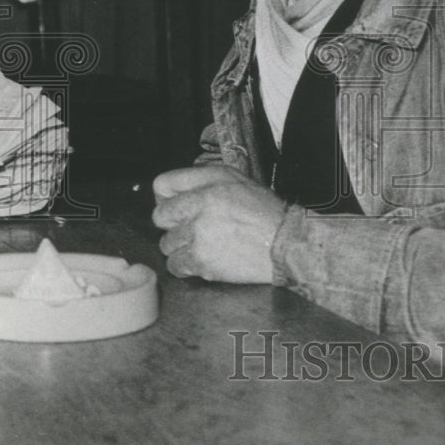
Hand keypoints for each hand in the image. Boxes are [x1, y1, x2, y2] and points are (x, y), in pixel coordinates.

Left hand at [152, 165, 287, 283]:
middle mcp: (197, 211)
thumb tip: (169, 188)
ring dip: (180, 246)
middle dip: (174, 222)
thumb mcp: (235, 179)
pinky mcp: (201, 263)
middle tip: (192, 227)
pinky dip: (185, 265)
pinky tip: (202, 260)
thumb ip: (200, 178)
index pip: (161, 187)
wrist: (284, 244)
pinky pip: (175, 266)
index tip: (176, 206)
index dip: (168, 196)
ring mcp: (197, 239)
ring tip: (202, 244)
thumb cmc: (263, 210)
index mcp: (205, 188)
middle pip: (160, 218)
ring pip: (167, 244)